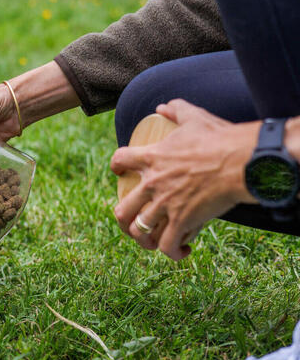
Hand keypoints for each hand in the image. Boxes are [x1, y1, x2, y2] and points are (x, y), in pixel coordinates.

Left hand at [110, 99, 257, 260]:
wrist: (242, 162)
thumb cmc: (220, 139)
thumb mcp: (195, 117)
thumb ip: (176, 110)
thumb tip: (163, 107)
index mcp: (150, 158)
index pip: (119, 161)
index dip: (117, 166)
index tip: (119, 171)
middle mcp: (151, 184)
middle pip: (122, 209)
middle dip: (124, 219)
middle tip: (133, 222)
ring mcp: (165, 204)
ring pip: (139, 230)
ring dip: (144, 239)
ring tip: (154, 241)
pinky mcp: (182, 221)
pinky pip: (167, 244)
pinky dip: (172, 251)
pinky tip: (181, 251)